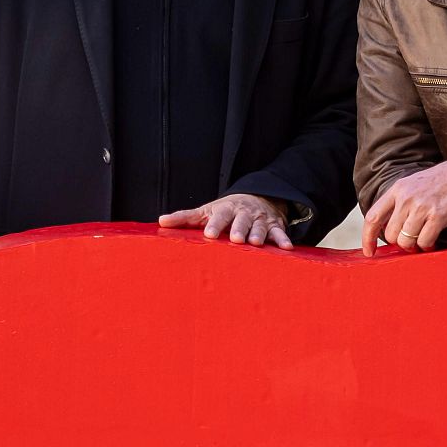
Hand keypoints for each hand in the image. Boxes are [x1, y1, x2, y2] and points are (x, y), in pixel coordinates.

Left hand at [159, 193, 293, 249]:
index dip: (215, 224)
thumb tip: (160, 221)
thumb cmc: (226, 210)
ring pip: (260, 227)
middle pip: (241, 220)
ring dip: (259, 234)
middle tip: (236, 239)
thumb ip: (185, 217)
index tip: (209, 235)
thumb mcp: (207, 210)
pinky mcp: (275, 226)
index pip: (219, 216)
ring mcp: (260, 220)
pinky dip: (283, 240)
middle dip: (239, 229)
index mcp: (226, 209)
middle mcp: (243, 213)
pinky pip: (280, 233)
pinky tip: (287, 248)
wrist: (258, 198)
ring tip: (256, 244)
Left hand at [360, 153, 446, 254]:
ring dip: (414, 246)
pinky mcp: (438, 215)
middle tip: (412, 241)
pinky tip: (433, 241)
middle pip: (390, 234)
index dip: (368, 237)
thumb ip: (401, 200)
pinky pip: (424, 242)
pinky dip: (427, 246)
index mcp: (398, 188)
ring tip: (423, 241)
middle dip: (400, 243)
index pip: (373, 216)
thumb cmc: (445, 180)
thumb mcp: (416, 183)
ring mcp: (422, 206)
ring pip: (406, 241)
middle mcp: (407, 197)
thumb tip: (388, 226)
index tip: (369, 251)